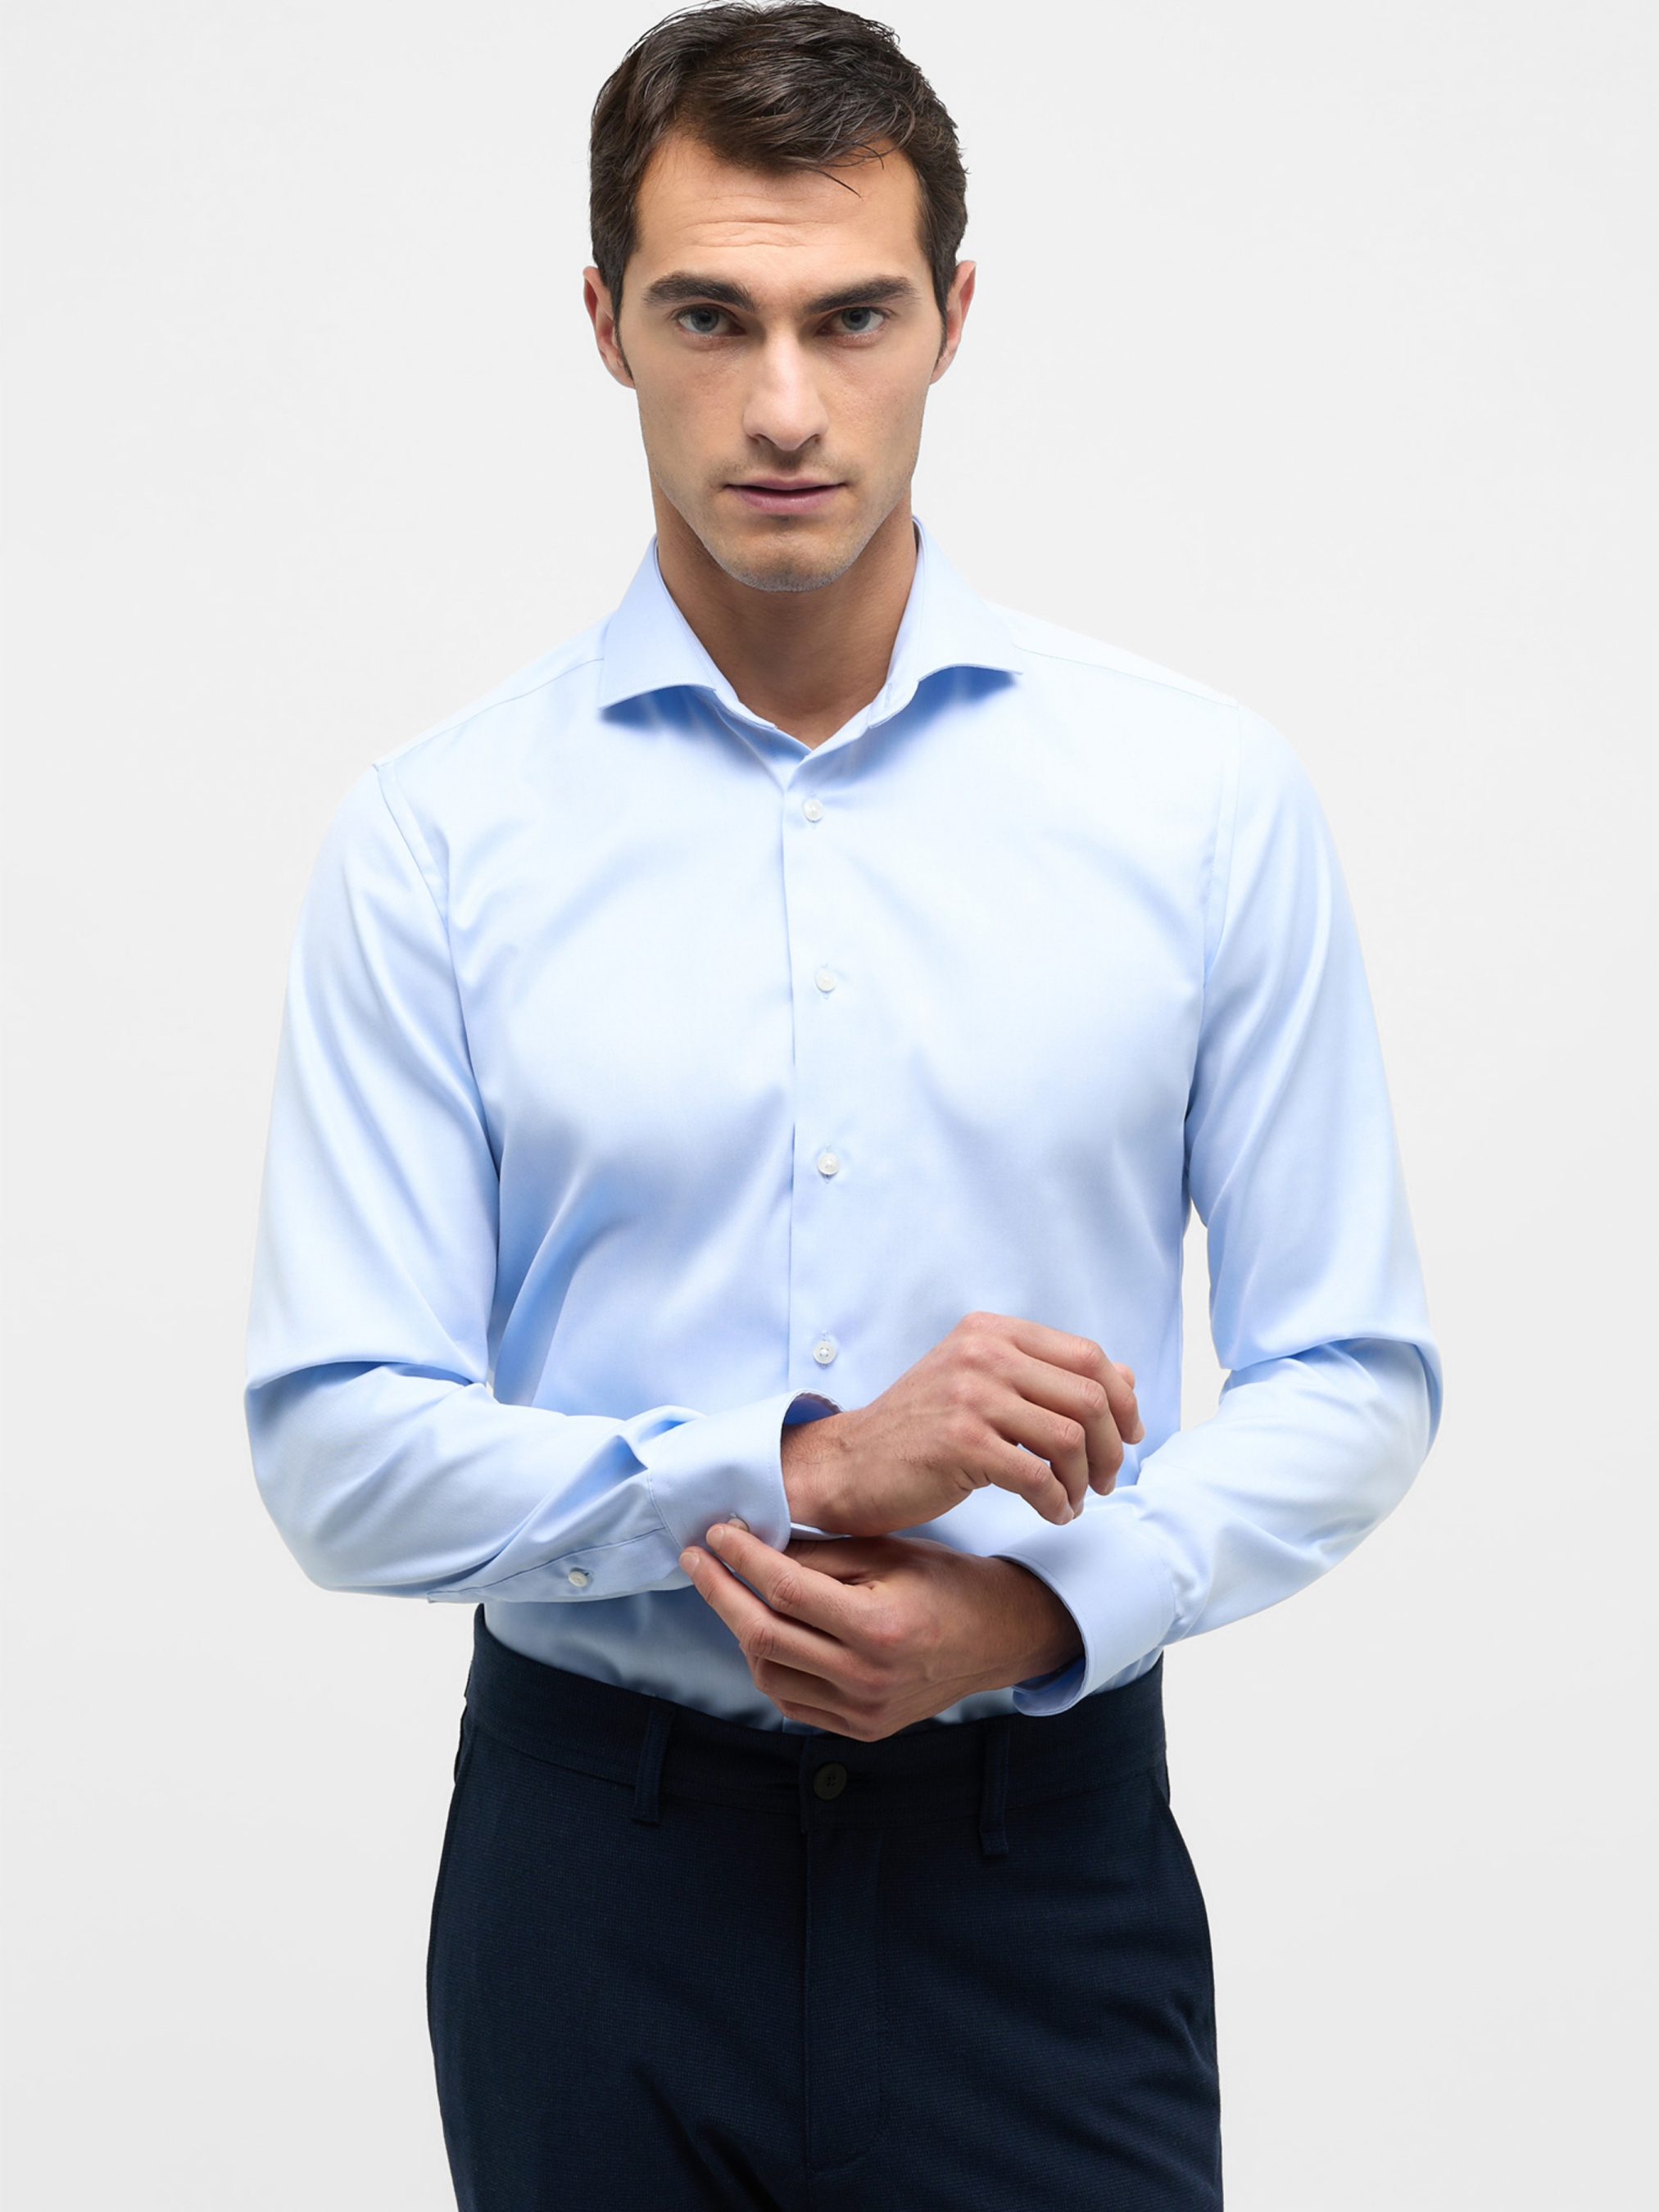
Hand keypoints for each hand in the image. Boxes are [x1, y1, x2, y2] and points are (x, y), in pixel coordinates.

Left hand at [679, 1521, 1084, 1738]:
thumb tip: (753, 1542)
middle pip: (764, 1637)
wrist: (1000, 1637)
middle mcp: (867, 1678)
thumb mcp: (888, 1553)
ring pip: (768, 1673)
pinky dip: (769, 1664)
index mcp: (878, 1628)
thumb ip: (819, 1554)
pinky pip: (792, 1699)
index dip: (741, 1558)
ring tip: (732, 1590)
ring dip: (740, 1629)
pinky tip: (764, 1630)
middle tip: (697, 1558)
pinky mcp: (860, 1728)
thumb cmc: (947, 1583)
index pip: (785, 1591)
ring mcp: (863, 1712)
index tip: (717, 1532)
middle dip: (720, 1592)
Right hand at [782, 1311, 1142, 1536]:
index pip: (1087, 1355)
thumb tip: (1126, 1378)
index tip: (1129, 1436)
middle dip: (1111, 1446)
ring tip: (1074, 1499)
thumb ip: (1049, 1376)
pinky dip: (1057, 1502)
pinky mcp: (960, 1443)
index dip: (1122, 1399)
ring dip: (1084, 1480)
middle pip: (1089, 1397)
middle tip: (1105, 1479)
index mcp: (992, 1331)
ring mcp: (970, 1395)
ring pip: (1070, 1438)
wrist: (849, 1464)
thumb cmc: (922, 1430)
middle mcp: (983, 1353)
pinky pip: (1038, 1476)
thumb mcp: (983, 1385)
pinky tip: (1052, 1513)